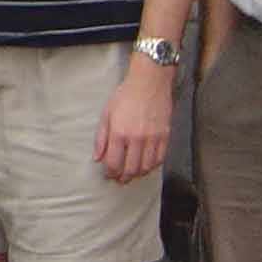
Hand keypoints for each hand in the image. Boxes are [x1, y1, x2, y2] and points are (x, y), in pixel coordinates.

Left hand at [94, 63, 173, 181]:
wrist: (149, 82)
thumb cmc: (125, 96)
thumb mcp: (106, 114)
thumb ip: (101, 138)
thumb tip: (97, 158)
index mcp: (119, 133)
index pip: (114, 162)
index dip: (110, 173)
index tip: (108, 175)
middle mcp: (137, 138)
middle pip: (131, 169)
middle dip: (123, 178)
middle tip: (119, 179)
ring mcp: (153, 138)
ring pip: (146, 167)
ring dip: (138, 174)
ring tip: (132, 174)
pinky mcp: (165, 136)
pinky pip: (160, 159)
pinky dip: (152, 166)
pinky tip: (146, 165)